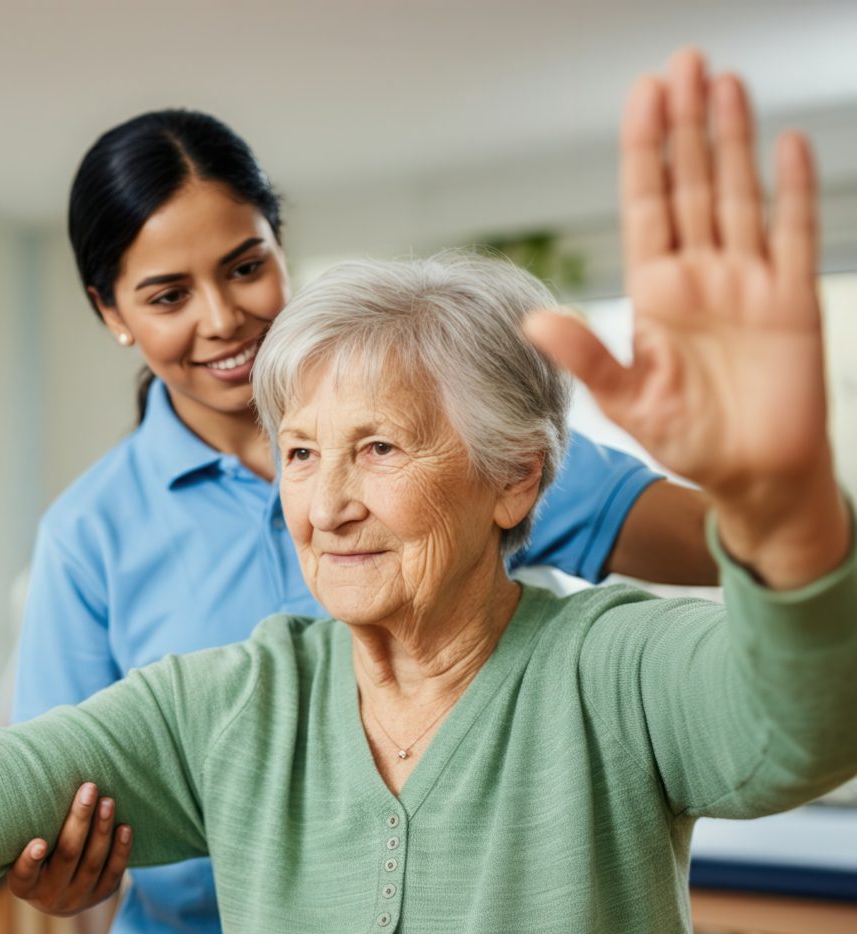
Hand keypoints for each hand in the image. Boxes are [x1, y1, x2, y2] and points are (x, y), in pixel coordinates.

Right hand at [7, 782, 130, 915]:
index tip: (39, 842)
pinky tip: (124, 827)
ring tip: (107, 801)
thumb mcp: (20, 848)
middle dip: (80, 821)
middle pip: (67, 856)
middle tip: (88, 789)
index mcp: (24, 884)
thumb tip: (33, 779)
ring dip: (102, 830)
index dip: (30, 859)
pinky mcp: (100, 896)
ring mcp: (77, 898)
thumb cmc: (33, 856)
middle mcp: (49, 895)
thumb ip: (26, 827)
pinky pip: (113, 873)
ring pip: (93, 863)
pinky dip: (120, 850)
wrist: (55, 893)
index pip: (24, 873)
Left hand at [524, 50, 847, 584]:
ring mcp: (749, 281)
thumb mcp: (625, 400)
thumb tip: (534, 322)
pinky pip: (795, 233)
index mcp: (654, 290)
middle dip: (687, 123)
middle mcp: (700, 274)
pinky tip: (790, 145)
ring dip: (734, 139)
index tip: (643, 94)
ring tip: (726, 82)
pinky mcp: (793, 299)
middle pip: (692, 183)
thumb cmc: (686, 438)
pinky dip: (794, 190)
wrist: (751, 475)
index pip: (647, 203)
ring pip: (738, 194)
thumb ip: (586, 357)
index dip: (646, 148)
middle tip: (684, 61)